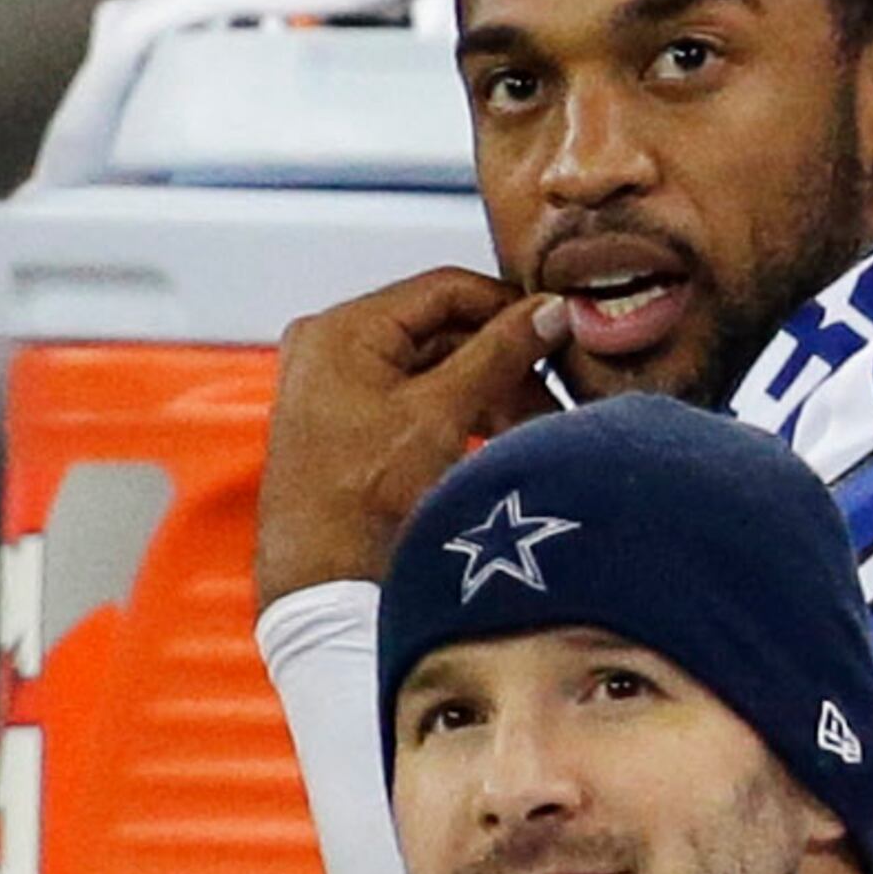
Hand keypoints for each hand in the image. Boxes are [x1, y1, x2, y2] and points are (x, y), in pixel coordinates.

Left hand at [256, 271, 562, 605]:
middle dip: (500, 360)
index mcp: (342, 329)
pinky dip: (456, 415)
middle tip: (550, 387)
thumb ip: (498, 354)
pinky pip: (413, 401)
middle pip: (438, 330)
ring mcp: (335, 388)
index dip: (506, 307)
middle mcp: (330, 348)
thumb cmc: (358, 504)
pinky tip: (493, 441)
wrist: (320, 584)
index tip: (552, 327)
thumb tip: (546, 313)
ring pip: (431, 368)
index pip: (444, 289)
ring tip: (528, 425)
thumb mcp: (440, 416)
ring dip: (485, 392)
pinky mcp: (347, 426)